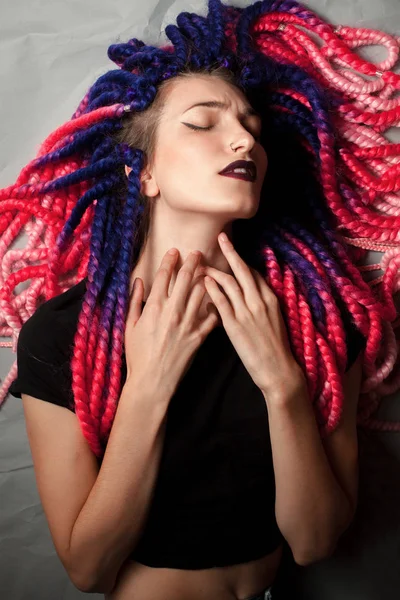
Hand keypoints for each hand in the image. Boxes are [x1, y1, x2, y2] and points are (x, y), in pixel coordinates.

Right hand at [124, 249, 219, 401]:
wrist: (152, 381)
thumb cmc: (137, 355)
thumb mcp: (129, 326)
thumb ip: (134, 301)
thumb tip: (139, 281)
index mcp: (154, 307)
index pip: (163, 276)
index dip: (170, 260)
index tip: (175, 251)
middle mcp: (173, 311)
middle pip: (185, 279)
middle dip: (192, 262)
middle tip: (197, 252)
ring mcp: (188, 323)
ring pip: (201, 292)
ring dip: (206, 278)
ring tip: (210, 270)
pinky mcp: (199, 336)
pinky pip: (212, 316)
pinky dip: (216, 305)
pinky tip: (218, 298)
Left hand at [202, 233, 304, 399]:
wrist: (278, 369)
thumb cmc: (276, 348)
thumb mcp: (275, 321)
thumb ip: (264, 306)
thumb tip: (253, 297)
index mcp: (271, 299)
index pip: (256, 274)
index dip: (243, 263)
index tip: (233, 254)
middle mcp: (260, 301)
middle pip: (243, 270)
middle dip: (231, 252)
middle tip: (220, 237)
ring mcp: (247, 312)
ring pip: (230, 283)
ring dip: (215, 270)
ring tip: (202, 263)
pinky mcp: (235, 324)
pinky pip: (222, 301)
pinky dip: (212, 289)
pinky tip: (204, 282)